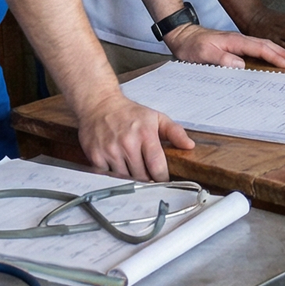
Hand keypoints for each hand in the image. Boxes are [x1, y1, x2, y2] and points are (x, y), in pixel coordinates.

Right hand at [77, 91, 193, 180]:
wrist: (99, 104)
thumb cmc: (128, 112)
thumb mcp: (156, 117)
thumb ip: (175, 132)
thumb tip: (189, 146)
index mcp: (145, 134)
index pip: (157, 166)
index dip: (162, 178)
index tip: (163, 180)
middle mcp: (127, 142)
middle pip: (141, 175)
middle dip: (146, 178)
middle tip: (147, 174)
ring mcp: (110, 150)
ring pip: (124, 178)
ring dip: (130, 177)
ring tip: (131, 167)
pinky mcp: (95, 156)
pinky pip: (108, 176)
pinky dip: (113, 175)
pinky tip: (116, 164)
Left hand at [167, 25, 284, 69]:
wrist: (182, 36)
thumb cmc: (191, 46)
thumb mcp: (203, 54)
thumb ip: (221, 59)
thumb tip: (241, 65)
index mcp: (234, 41)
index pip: (259, 48)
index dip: (275, 56)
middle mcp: (238, 39)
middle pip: (265, 45)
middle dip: (282, 53)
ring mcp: (237, 42)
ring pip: (261, 46)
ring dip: (276, 52)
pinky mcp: (234, 46)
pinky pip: (254, 49)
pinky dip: (266, 52)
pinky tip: (270, 57)